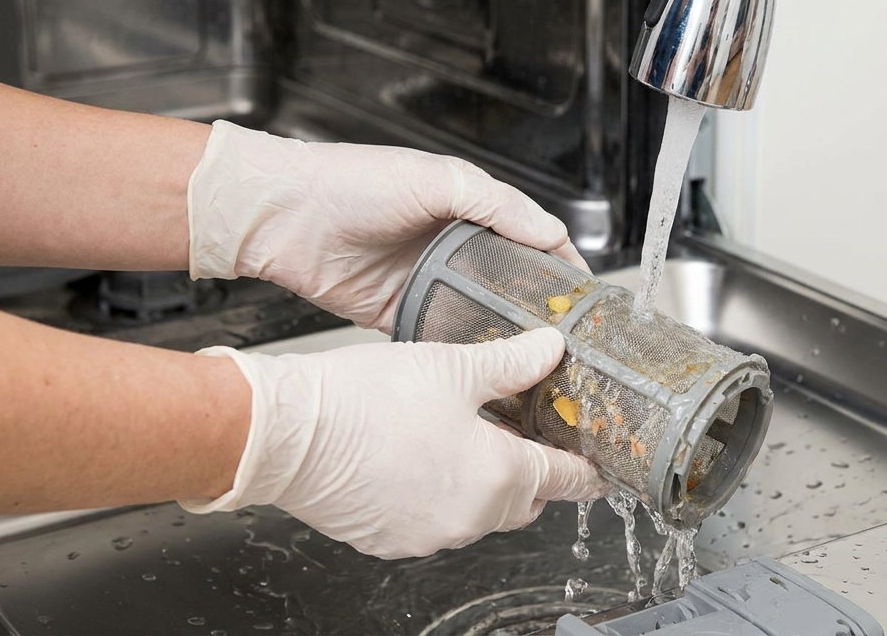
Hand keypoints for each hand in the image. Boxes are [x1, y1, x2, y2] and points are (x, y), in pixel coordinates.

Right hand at [182, 328, 606, 558]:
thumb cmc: (364, 402)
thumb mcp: (453, 366)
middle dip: (534, 470)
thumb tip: (549, 349)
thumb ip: (512, 362)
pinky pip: (435, 520)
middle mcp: (471, 518)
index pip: (567, 480)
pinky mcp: (390, 539)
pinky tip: (422, 454)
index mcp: (500, 477)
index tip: (600, 463)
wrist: (286, 434)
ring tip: (469, 434)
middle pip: (527, 499)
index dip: (587, 467)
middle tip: (529, 432)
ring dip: (485, 481)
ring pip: (480, 512)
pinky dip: (440, 493)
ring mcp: (429, 534)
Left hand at [188, 121, 585, 329]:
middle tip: (567, 339)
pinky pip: (439, 335)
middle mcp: (452, 245)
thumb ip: (497, 204)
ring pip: (479, 313)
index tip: (584, 297)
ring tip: (533, 360)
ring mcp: (427, 281)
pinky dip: (459, 351)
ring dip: (502, 333)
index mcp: (468, 208)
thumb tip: (549, 231)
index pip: (532, 238)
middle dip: (539, 308)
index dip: (561, 266)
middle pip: (510, 281)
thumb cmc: (352, 182)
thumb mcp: (436, 179)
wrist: (281, 216)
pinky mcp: (398, 313)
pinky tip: (481, 366)